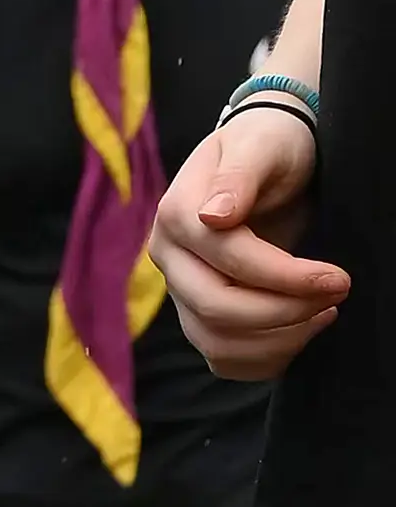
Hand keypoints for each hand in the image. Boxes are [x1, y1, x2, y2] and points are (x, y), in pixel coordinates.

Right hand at [148, 94, 346, 377]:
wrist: (263, 160)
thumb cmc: (268, 146)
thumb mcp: (261, 146)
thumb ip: (239, 177)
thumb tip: (214, 217)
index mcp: (177, 214)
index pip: (229, 260)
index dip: (285, 277)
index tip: (337, 278)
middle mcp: (169, 258)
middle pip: (217, 310)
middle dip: (286, 311)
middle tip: (337, 295)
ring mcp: (180, 292)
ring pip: (217, 344)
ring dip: (280, 340)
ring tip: (324, 313)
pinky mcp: (198, 317)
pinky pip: (223, 359)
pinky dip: (266, 359)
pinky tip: (301, 331)